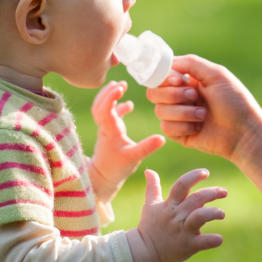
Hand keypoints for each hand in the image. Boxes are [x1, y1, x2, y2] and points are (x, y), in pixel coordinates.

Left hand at [90, 81, 165, 203]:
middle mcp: (104, 127)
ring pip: (101, 108)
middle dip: (108, 92)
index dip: (111, 96)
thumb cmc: (117, 168)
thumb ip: (147, 147)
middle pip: (99, 105)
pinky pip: (109, 115)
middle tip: (120, 83)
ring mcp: (104, 129)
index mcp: (110, 131)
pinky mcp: (107, 132)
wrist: (102, 178)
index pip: (105, 109)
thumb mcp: (134, 158)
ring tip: (119, 85)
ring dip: (108, 96)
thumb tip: (162, 138)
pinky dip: (116, 107)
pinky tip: (129, 104)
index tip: (120, 86)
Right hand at [125, 168, 225, 261]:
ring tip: (221, 214)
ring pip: (200, 217)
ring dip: (213, 213)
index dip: (194, 176)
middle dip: (212, 193)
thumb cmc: (149, 227)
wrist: (144, 253)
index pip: (182, 185)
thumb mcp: (150, 205)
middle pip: (197, 199)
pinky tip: (219, 239)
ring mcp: (183, 231)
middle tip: (224, 192)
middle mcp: (177, 215)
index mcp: (170, 205)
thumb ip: (153, 187)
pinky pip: (203, 242)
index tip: (206, 172)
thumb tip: (148, 170)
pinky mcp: (188, 246)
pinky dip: (213, 240)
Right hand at [146, 54, 261, 162]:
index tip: (179, 81)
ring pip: (160, 110)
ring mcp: (179, 116)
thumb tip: (169, 62)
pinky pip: (166, 128)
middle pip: (154, 93)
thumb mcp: (216, 75)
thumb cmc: (235, 101)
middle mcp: (181, 97)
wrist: (244, 132)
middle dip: (173, 95)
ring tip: (203, 114)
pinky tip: (199, 128)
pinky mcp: (180, 134)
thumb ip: (191, 64)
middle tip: (194, 97)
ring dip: (183, 112)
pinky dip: (183, 126)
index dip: (164, 78)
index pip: (161, 76)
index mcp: (189, 81)